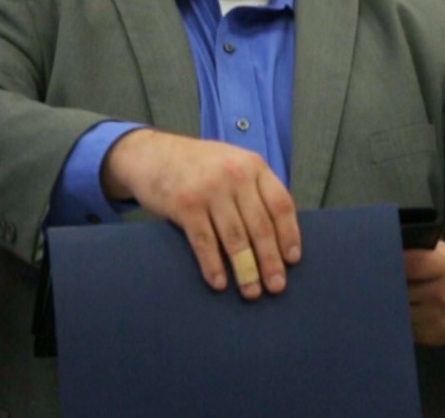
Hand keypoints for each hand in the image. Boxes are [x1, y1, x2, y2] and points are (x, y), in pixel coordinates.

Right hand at [102, 130, 300, 299]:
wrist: (152, 154)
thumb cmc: (199, 165)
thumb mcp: (233, 163)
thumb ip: (254, 189)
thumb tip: (277, 234)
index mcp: (253, 166)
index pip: (281, 204)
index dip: (289, 234)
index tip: (292, 259)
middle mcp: (235, 175)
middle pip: (260, 226)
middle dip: (270, 260)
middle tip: (276, 286)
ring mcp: (209, 190)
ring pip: (235, 238)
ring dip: (246, 269)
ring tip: (252, 291)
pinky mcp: (185, 204)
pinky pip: (205, 242)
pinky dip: (213, 266)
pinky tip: (219, 283)